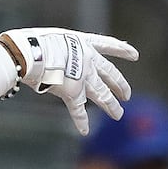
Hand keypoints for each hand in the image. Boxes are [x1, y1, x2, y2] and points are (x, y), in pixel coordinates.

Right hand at [0, 28, 137, 134]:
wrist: (33, 52)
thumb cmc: (36, 41)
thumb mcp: (53, 37)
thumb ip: (59, 48)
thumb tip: (50, 55)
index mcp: (83, 43)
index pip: (108, 45)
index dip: (121, 50)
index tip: (134, 55)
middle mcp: (88, 61)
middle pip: (110, 75)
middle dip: (120, 85)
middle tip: (126, 95)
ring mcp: (83, 78)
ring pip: (102, 95)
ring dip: (111, 106)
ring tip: (118, 114)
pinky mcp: (72, 93)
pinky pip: (78, 110)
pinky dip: (81, 121)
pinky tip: (85, 130)